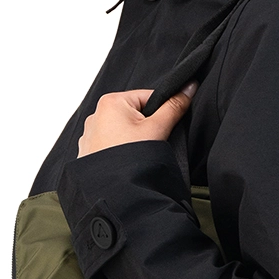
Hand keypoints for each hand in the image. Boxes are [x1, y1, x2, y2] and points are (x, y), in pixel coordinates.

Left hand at [77, 82, 196, 156]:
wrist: (112, 191)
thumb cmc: (129, 158)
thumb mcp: (157, 128)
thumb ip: (174, 106)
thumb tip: (189, 87)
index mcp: (111, 101)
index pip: (148, 97)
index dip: (162, 111)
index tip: (166, 125)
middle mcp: (96, 114)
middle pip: (136, 114)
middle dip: (147, 127)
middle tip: (151, 142)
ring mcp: (90, 134)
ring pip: (123, 130)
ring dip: (134, 139)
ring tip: (137, 153)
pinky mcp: (90, 150)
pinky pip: (112, 143)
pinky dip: (121, 149)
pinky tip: (127, 160)